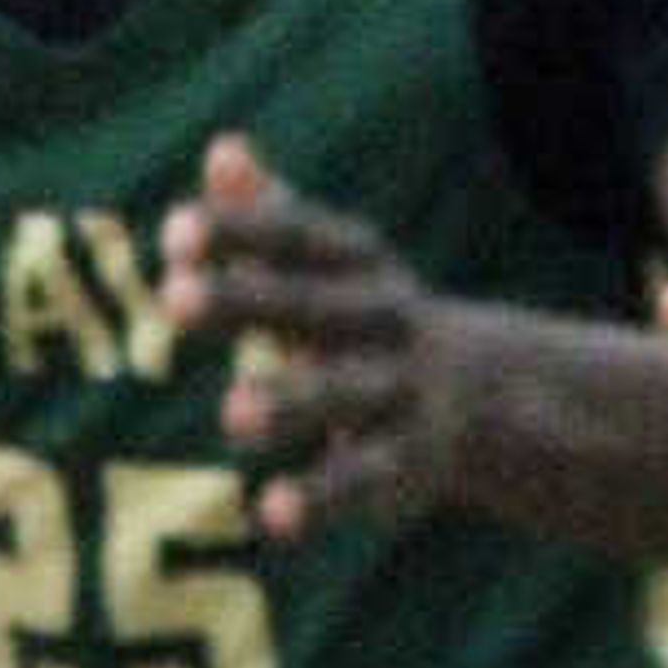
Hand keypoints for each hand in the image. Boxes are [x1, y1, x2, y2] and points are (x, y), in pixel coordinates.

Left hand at [157, 133, 486, 537]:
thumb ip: (273, 215)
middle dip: (248, 301)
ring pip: (345, 397)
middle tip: (174, 299)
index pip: (298, 240)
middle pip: (316, 307)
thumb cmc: (366, 319)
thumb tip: (222, 151)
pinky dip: (320, 499)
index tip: (174, 230)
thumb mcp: (332, 267)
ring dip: (292, 402)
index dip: (240, 231)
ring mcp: (401, 393)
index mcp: (359, 267)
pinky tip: (271, 515)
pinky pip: (362, 480)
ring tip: (232, 415)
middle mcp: (385, 322)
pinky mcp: (407, 465)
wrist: (493, 397)